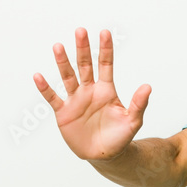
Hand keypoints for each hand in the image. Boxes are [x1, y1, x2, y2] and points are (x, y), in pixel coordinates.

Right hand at [33, 28, 150, 160]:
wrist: (105, 155)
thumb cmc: (120, 137)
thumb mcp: (133, 121)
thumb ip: (138, 104)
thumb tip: (148, 86)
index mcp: (107, 90)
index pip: (106, 65)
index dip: (105, 49)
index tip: (105, 32)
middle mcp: (90, 91)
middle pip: (85, 65)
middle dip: (83, 49)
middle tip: (80, 31)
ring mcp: (76, 100)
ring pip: (68, 77)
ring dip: (63, 62)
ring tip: (58, 46)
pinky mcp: (64, 113)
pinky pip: (53, 98)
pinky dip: (45, 88)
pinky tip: (38, 76)